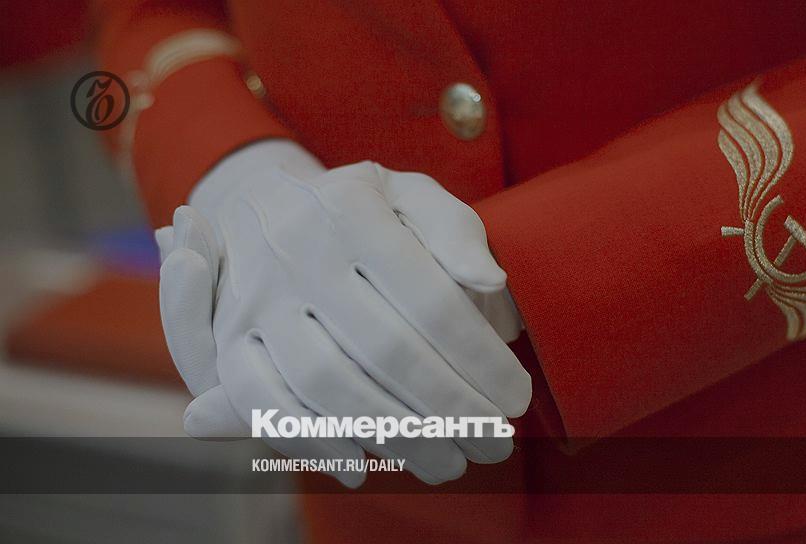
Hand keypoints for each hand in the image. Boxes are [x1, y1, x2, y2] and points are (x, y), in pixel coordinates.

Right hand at [156, 140, 529, 486]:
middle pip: (387, 350)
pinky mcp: (229, 339)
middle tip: (494, 445)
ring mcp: (257, 298)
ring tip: (448, 462)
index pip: (432, 300)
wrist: (261, 206)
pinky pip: (264, 402)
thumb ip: (456, 231)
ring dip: (396, 437)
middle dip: (452, 410)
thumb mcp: (410, 196)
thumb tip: (493, 283)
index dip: (481, 360)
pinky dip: (314, 442)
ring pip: (329, 384)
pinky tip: (364, 465)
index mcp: (355, 210)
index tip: (515, 400)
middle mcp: (299, 250)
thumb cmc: (361, 210)